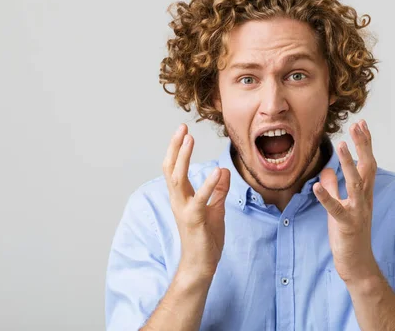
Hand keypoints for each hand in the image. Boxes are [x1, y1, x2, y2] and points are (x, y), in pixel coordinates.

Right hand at [162, 124, 230, 280]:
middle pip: (171, 168)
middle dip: (175, 147)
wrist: (201, 265)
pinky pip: (200, 199)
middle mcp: (178, 200)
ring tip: (190, 139)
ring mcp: (184, 210)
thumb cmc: (206, 238)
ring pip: (178, 179)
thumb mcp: (215, 209)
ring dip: (183, 158)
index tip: (183, 131)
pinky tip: (217, 171)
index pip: (173, 168)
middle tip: (182, 128)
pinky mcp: (195, 220)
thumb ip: (218, 191)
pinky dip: (207, 184)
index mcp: (181, 197)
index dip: (176, 149)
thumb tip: (223, 172)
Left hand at [313, 119, 380, 283]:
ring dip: (349, 164)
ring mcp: (358, 212)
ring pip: (356, 184)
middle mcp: (364, 200)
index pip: (367, 163)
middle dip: (363, 146)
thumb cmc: (349, 235)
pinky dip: (326, 196)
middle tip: (358, 126)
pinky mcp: (347, 225)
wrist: (357, 264)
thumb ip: (334, 188)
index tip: (361, 125)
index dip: (365, 144)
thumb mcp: (339, 207)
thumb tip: (327, 171)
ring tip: (342, 145)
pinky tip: (316, 185)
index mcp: (363, 194)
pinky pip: (336, 208)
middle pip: (367, 167)